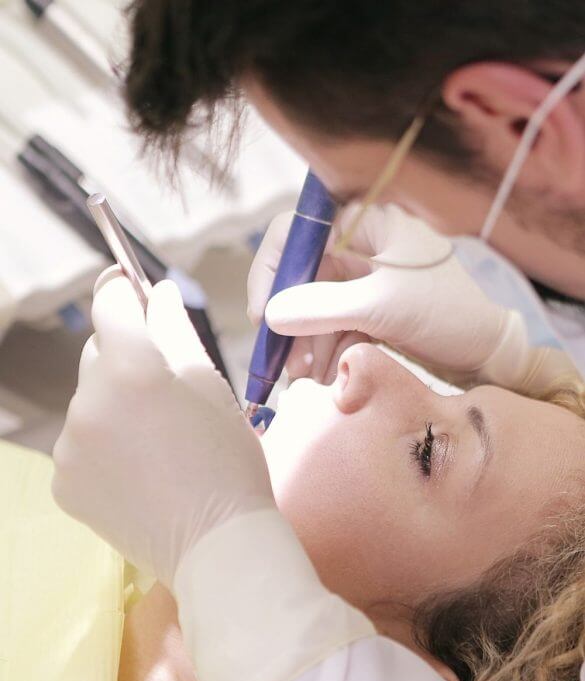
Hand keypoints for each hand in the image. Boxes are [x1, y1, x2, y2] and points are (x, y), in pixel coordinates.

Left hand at [53, 269, 273, 586]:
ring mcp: (69, 446)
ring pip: (87, 405)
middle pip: (96, 355)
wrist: (217, 546)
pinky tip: (138, 475)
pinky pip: (79, 448)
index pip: (111, 304)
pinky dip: (101, 452)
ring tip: (157, 448)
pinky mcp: (64, 483)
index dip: (124, 292)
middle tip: (165, 395)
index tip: (133, 291)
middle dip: (124, 361)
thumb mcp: (212, 388)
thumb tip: (159, 293)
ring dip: (112, 410)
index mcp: (130, 368)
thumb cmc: (229, 463)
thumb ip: (176, 332)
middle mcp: (88, 401)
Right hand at [248, 203, 524, 383]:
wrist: (489, 352)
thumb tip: (270, 315)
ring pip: (315, 306)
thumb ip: (323, 308)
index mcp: (365, 223)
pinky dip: (324, 352)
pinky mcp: (370, 310)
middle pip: (301, 275)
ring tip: (302, 379)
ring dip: (304, 343)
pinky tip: (320, 378)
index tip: (264, 316)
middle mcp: (360, 244)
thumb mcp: (383, 308)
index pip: (296, 232)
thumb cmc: (447, 314)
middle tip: (280, 360)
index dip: (272, 271)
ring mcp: (364, 279)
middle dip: (289, 320)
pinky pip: (333, 327)